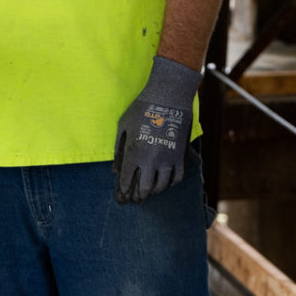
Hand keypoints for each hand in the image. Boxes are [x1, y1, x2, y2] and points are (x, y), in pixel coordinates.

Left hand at [112, 56, 200, 203]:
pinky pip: (177, 177)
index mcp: (134, 152)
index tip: (123, 194)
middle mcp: (151, 160)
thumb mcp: (123, 125)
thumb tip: (114, 169)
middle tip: (136, 199)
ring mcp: (168, 159)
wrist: (168, 97)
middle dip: (139, 196)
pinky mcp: (180, 155)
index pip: (127, 180)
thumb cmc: (142, 108)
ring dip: (154, 191)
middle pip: (145, 188)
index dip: (124, 190)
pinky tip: (166, 182)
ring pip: (162, 186)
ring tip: (150, 191)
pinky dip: (171, 183)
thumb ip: (118, 148)